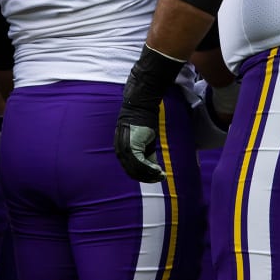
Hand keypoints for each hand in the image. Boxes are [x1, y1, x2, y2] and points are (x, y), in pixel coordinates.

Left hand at [114, 46, 184, 183]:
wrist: (142, 100)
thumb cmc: (144, 114)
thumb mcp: (144, 134)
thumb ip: (146, 148)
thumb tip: (152, 163)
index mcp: (120, 144)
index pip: (128, 166)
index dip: (140, 174)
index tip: (151, 177)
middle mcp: (120, 147)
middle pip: (131, 170)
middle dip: (145, 177)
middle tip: (158, 179)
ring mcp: (125, 146)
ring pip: (136, 169)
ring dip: (149, 175)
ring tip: (160, 177)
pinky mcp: (133, 144)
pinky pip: (141, 163)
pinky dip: (150, 169)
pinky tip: (159, 172)